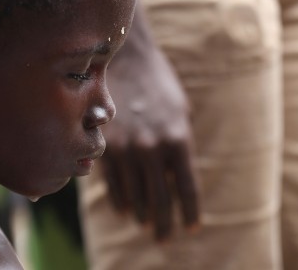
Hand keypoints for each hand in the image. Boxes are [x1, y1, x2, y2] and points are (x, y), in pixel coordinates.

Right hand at [100, 5, 198, 240]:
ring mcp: (126, 149)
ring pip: (135, 195)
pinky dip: (120, 200)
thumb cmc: (158, 84)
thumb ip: (181, 145)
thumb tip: (177, 177)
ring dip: (142, 214)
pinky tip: (125, 210)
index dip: (191, 212)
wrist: (125, 60)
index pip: (187, 188)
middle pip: (161, 199)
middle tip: (166, 238)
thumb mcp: (181, 112)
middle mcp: (152, 148)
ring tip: (146, 225)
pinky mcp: (105, 146)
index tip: (193, 228)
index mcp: (178, 139)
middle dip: (164, 223)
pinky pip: (113, 183)